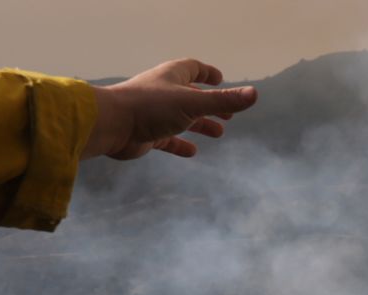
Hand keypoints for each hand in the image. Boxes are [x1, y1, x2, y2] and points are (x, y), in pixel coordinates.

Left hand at [83, 58, 257, 160]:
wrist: (113, 125)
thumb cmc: (152, 107)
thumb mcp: (193, 103)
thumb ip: (223, 100)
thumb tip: (254, 94)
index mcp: (172, 77)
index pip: (193, 69)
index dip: (208, 74)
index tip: (221, 79)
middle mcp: (163, 92)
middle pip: (191, 95)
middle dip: (210, 104)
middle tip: (228, 115)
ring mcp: (154, 114)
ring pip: (182, 118)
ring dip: (200, 124)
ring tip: (218, 133)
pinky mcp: (147, 134)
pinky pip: (168, 139)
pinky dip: (181, 144)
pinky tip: (192, 152)